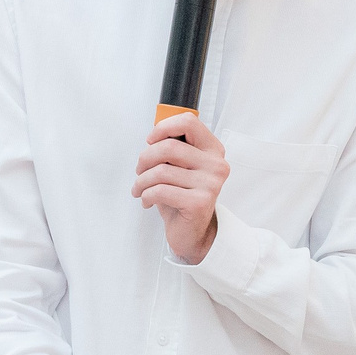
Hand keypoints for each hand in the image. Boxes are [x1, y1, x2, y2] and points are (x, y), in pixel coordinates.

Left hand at [133, 112, 227, 264]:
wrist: (192, 232)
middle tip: (139, 171)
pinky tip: (147, 201)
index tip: (151, 141)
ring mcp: (210, 184)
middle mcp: (216, 165)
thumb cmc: (182, 196)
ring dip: (142, 181)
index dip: (163, 128)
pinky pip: (160, 191)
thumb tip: (153, 135)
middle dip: (145, 158)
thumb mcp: (178, 168)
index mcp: (213, 151)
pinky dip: (146, 195)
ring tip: (140, 189)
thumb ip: (172, 148)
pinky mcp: (199, 202)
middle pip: (169, 147)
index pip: (188, 122)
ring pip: (161, 171)